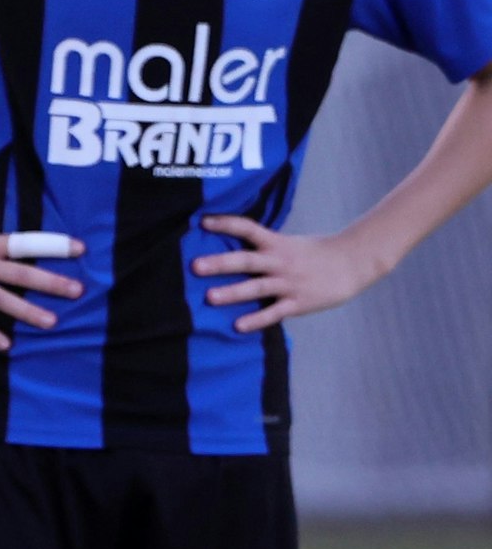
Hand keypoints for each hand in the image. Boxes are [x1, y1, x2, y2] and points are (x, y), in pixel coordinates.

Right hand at [0, 212, 84, 350]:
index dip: (54, 245)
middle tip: (77, 291)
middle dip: (51, 283)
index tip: (80, 248)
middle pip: (22, 273)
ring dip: (28, 311)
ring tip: (52, 322)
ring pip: (2, 298)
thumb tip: (4, 252)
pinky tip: (5, 345)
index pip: (26, 243)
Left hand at [194, 216, 393, 332]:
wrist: (353, 263)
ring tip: (209, 297)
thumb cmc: (315, 253)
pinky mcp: (298, 303)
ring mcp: (289, 283)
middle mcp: (280, 262)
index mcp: (276, 243)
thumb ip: (263, 246)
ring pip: (257, 288)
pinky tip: (238, 326)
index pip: (248, 228)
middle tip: (195, 266)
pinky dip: (256, 320)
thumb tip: (231, 243)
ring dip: (233, 293)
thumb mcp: (288, 243)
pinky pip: (274, 313)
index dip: (226, 223)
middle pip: (247, 261)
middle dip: (220, 264)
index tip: (203, 222)